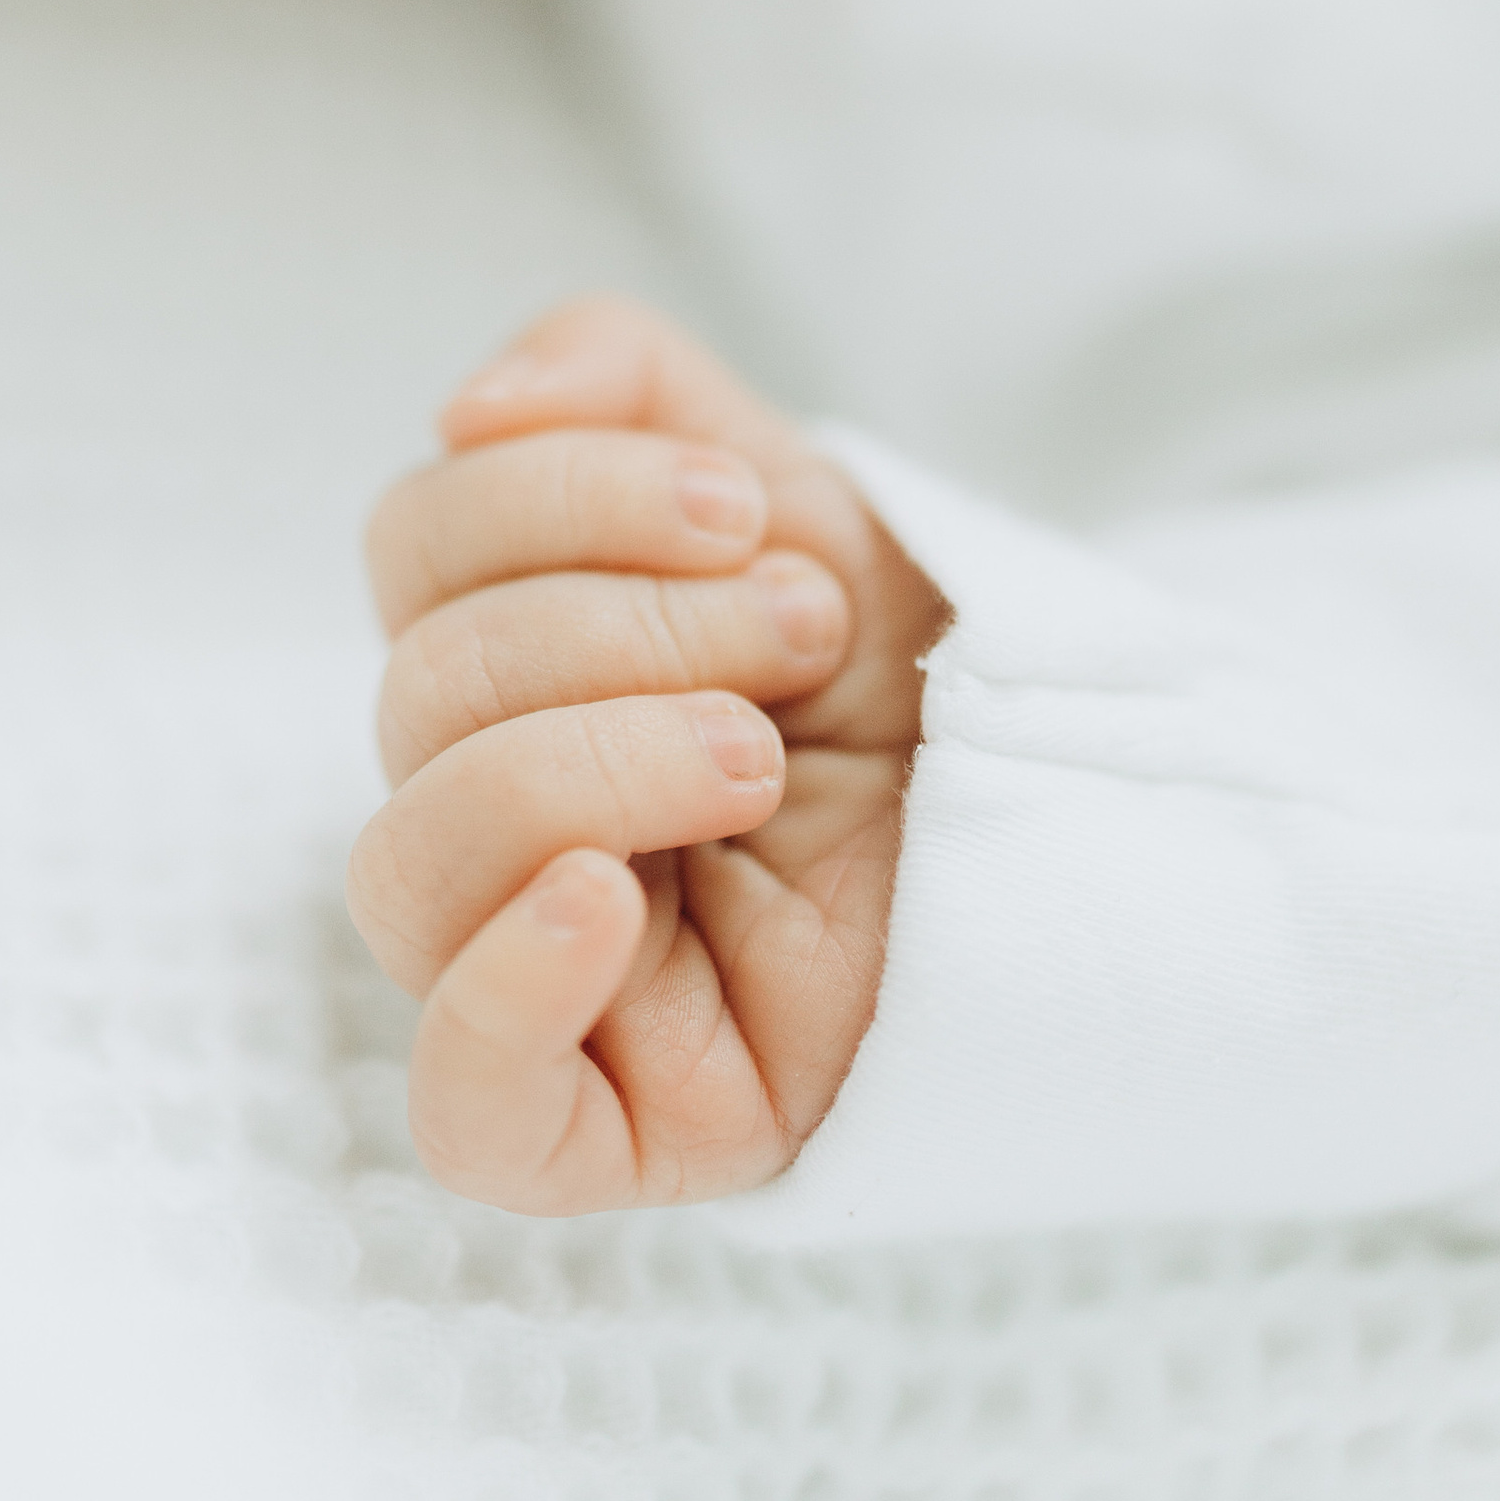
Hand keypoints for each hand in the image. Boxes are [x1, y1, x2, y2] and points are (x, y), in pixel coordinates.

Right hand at [347, 293, 944, 1212]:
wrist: (1091, 825)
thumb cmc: (913, 672)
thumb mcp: (781, 480)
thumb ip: (617, 376)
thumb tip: (469, 408)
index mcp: (502, 658)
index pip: (415, 546)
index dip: (559, 497)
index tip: (743, 514)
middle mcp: (487, 807)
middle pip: (420, 693)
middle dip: (625, 631)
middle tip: (801, 634)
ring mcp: (532, 973)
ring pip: (408, 873)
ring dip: (590, 771)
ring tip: (760, 761)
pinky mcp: (608, 1124)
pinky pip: (463, 1103)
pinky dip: (502, 994)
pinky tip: (600, 908)